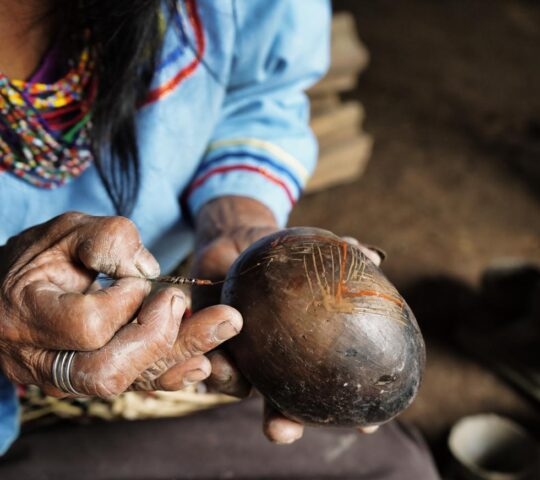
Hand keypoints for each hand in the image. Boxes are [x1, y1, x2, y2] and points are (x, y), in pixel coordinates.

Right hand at [0, 212, 240, 397]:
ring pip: (127, 381)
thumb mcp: (68, 230)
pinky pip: (132, 385)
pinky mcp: (91, 378)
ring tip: (225, 327)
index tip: (135, 278)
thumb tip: (149, 271)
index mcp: (28, 316)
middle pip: (109, 371)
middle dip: (163, 339)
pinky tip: (203, 363)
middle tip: (199, 307)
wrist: (14, 288)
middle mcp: (42, 360)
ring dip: (181, 354)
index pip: (89, 326)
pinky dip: (171, 374)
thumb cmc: (42, 255)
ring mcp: (66, 377)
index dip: (124, 301)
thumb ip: (107, 239)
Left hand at [192, 197, 383, 443]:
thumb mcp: (312, 252)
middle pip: (278, 406)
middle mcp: (269, 363)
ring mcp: (239, 354)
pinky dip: (213, 361)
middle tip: (283, 432)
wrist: (238, 244)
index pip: (326, 392)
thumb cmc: (284, 256)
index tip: (367, 426)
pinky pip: (207, 357)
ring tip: (233, 377)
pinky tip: (215, 356)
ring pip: (236, 385)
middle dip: (282, 424)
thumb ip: (342, 256)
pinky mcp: (206, 341)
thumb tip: (375, 259)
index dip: (348, 414)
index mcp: (299, 354)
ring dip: (234, 386)